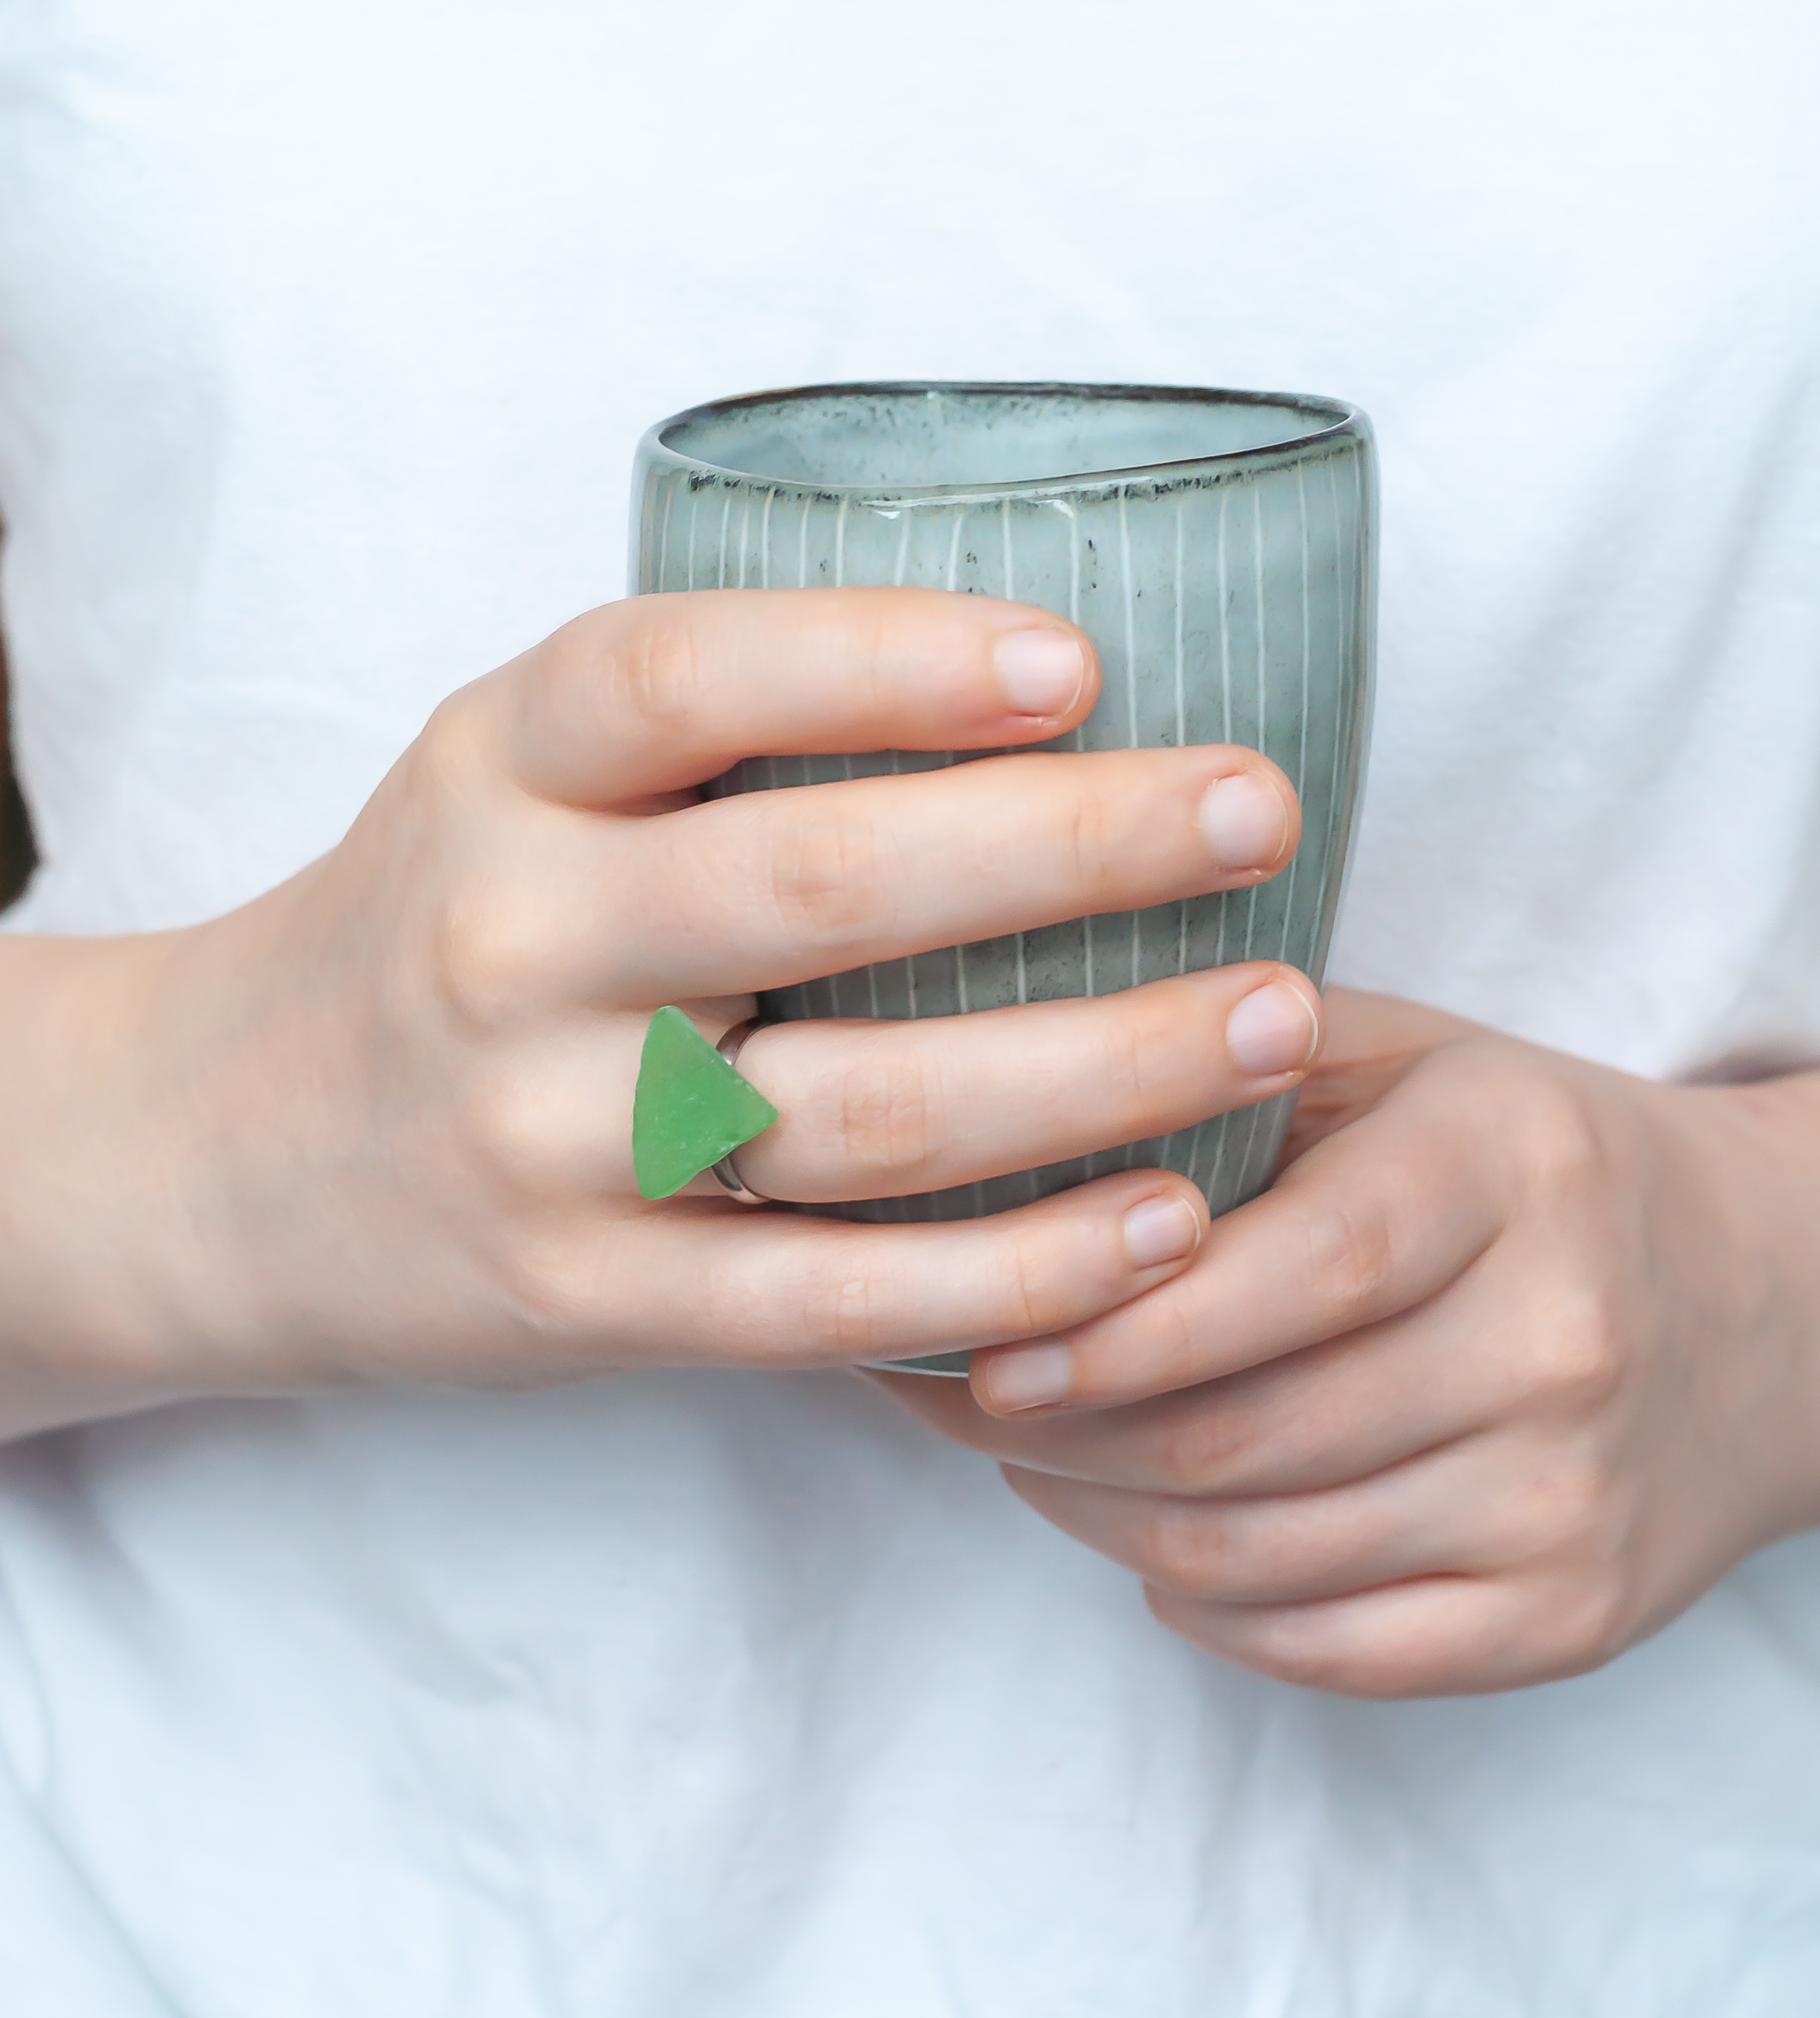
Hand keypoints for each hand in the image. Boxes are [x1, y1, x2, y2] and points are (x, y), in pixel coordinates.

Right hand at [0, 588, 1321, 1436]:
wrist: (210, 1156)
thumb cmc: (430, 924)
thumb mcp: (506, 776)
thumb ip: (698, 726)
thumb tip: (1029, 678)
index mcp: (497, 769)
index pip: (685, 674)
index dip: (888, 660)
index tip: (1083, 660)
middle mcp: (509, 939)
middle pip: (820, 887)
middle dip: (1075, 846)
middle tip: (1260, 813)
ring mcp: (546, 1138)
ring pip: (862, 1111)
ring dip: (1101, 1068)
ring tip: (1280, 1019)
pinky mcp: (587, 1305)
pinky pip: (836, 1298)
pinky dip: (1019, 1269)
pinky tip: (1165, 1222)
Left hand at [874, 989, 1819, 1697]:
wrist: (1761, 1301)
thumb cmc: (1524, 1159)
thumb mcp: (1409, 1054)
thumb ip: (1237, 1059)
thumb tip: (1025, 1104)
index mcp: (1509, 1169)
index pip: (1297, 1269)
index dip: (1122, 1326)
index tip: (985, 1346)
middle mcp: (1558, 1341)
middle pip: (1250, 1435)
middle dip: (1063, 1436)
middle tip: (965, 1402)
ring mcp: (1571, 1499)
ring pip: (1264, 1556)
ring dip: (1104, 1520)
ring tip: (1031, 1458)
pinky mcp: (1570, 1617)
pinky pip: (1334, 1651)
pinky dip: (1206, 1611)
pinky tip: (1145, 1542)